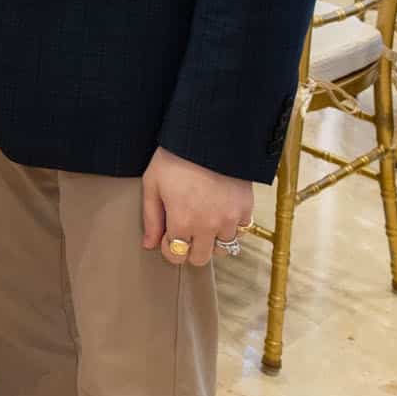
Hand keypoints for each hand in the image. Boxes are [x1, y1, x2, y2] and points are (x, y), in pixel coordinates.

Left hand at [141, 146, 251, 267]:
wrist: (208, 136)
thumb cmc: (175, 157)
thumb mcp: (153, 184)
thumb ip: (151, 218)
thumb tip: (149, 245)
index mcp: (182, 221)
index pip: (176, 255)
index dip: (168, 246)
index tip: (167, 234)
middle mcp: (208, 226)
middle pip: (200, 259)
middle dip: (189, 248)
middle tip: (185, 230)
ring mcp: (230, 219)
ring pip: (223, 248)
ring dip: (212, 239)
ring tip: (204, 219)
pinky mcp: (246, 209)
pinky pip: (241, 232)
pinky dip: (231, 228)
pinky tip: (221, 212)